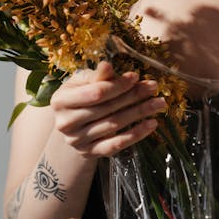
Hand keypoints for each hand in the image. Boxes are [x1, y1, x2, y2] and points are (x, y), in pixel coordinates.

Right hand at [50, 61, 165, 158]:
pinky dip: (136, 135)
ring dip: (139, 113)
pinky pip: (116, 145)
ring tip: (158, 103)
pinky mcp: (89, 153)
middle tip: (154, 88)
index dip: (118, 85)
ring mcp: (76, 141)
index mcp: (60, 101)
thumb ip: (98, 76)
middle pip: (107, 109)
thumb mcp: (83, 82)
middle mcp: (65, 123)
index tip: (136, 76)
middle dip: (133, 96)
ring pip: (114, 125)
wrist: (71, 123)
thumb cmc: (80, 96)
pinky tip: (151, 124)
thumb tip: (107, 65)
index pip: (96, 93)